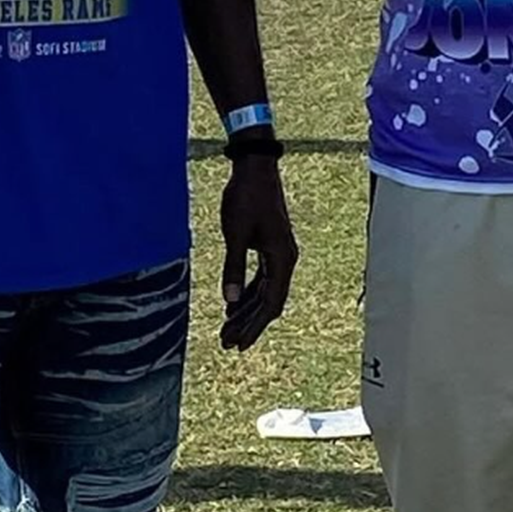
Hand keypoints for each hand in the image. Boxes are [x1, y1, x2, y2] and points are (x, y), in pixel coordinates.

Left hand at [219, 155, 297, 351]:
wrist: (255, 167)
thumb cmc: (246, 197)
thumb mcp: (236, 233)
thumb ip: (233, 268)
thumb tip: (230, 302)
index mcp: (282, 258)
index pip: (270, 303)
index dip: (254, 326)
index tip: (237, 344)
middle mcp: (285, 259)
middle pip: (269, 301)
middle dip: (248, 323)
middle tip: (227, 343)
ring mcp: (278, 252)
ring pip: (265, 291)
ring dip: (247, 310)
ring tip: (227, 329)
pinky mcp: (269, 245)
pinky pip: (261, 277)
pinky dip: (248, 292)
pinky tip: (233, 304)